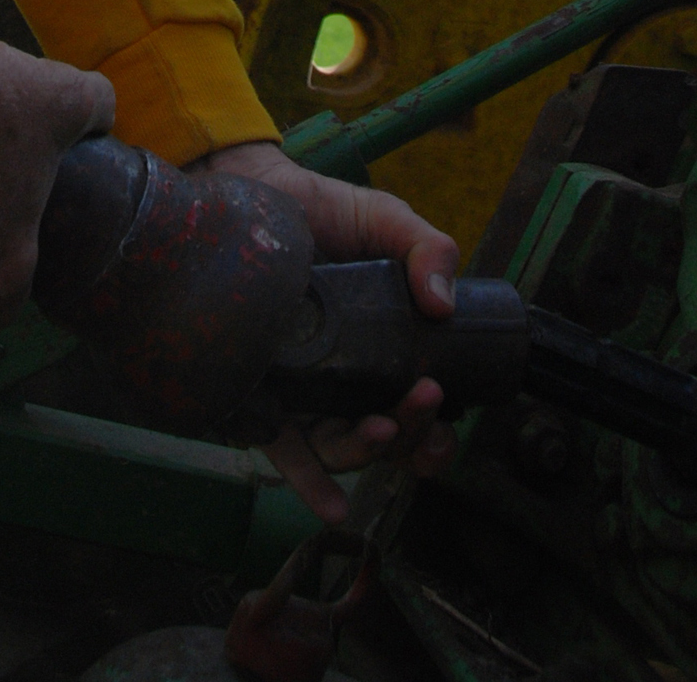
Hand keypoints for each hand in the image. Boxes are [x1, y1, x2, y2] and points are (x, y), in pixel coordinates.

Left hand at [189, 141, 459, 520]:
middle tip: (420, 403)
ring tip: (381, 429)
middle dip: (412, 435)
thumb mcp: (383, 220)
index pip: (414, 404)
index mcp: (380, 347)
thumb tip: (444, 302)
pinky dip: (309, 482)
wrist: (249, 190)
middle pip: (385, 433)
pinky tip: (332, 505)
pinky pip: (283, 447)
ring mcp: (302, 389)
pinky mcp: (260, 393)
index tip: (447, 412)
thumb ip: (426, 247)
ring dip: (368, 451)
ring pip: (340, 446)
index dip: (437, 425)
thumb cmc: (320, 209)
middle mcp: (343, 377)